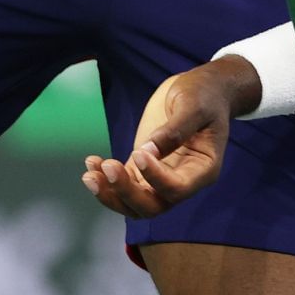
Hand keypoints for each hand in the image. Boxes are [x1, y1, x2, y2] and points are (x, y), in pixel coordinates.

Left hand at [81, 59, 247, 217]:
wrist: (201, 89)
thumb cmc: (204, 94)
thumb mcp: (194, 106)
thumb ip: (175, 130)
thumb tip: (148, 152)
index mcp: (203, 169)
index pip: (177, 188)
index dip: (155, 178)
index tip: (138, 152)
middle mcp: (183, 181)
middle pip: (152, 206)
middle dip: (127, 193)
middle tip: (109, 167)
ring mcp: (161, 177)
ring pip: (134, 204)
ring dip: (110, 194)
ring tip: (90, 174)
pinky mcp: (142, 169)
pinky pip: (123, 186)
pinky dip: (105, 180)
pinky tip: (92, 163)